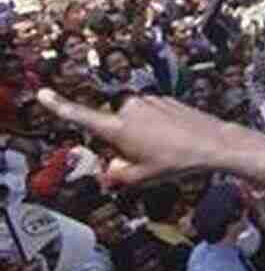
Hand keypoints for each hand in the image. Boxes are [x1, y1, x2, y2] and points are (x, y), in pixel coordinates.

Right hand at [36, 89, 231, 184]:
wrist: (214, 143)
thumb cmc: (177, 161)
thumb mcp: (142, 177)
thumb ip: (118, 174)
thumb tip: (112, 169)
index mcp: (119, 127)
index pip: (82, 117)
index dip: (60, 107)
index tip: (43, 94)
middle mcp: (131, 108)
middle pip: (114, 126)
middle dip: (122, 141)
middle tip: (145, 156)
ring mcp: (150, 101)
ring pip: (134, 121)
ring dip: (141, 133)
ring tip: (164, 149)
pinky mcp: (165, 99)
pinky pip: (151, 115)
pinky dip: (156, 127)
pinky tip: (174, 139)